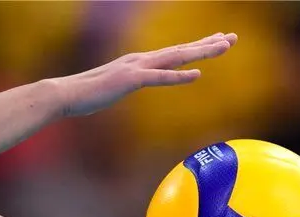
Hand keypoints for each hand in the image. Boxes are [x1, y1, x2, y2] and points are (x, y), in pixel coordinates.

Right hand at [51, 32, 237, 116]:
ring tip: (223, 47)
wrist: (66, 94)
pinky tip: (196, 75)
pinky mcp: (130, 80)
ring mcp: (137, 68)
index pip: (176, 51)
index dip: (199, 45)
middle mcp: (142, 59)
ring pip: (176, 57)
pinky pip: (159, 78)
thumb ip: (132, 82)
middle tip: (233, 37)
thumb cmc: (90, 94)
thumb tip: (140, 82)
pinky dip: (178, 76)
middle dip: (209, 43)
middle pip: (182, 49)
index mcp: (141, 62)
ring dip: (201, 52)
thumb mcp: (118, 87)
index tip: (218, 40)